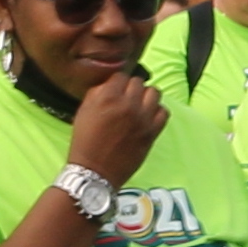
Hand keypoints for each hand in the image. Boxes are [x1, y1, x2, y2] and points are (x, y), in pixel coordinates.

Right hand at [68, 65, 164, 184]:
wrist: (94, 171)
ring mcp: (143, 118)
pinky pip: (164, 111)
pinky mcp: (152, 132)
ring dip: (146, 96)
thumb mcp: (83, 111)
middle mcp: (127, 104)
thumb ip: (97, 93)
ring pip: (154, 92)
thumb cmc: (85, 142)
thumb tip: (111, 84)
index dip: (117, 83)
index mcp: (107, 97)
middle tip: (126, 99)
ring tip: (139, 105)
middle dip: (131, 88)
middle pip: (138, 82)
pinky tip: (148, 117)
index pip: (121, 75)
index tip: (116, 90)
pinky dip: (157, 111)